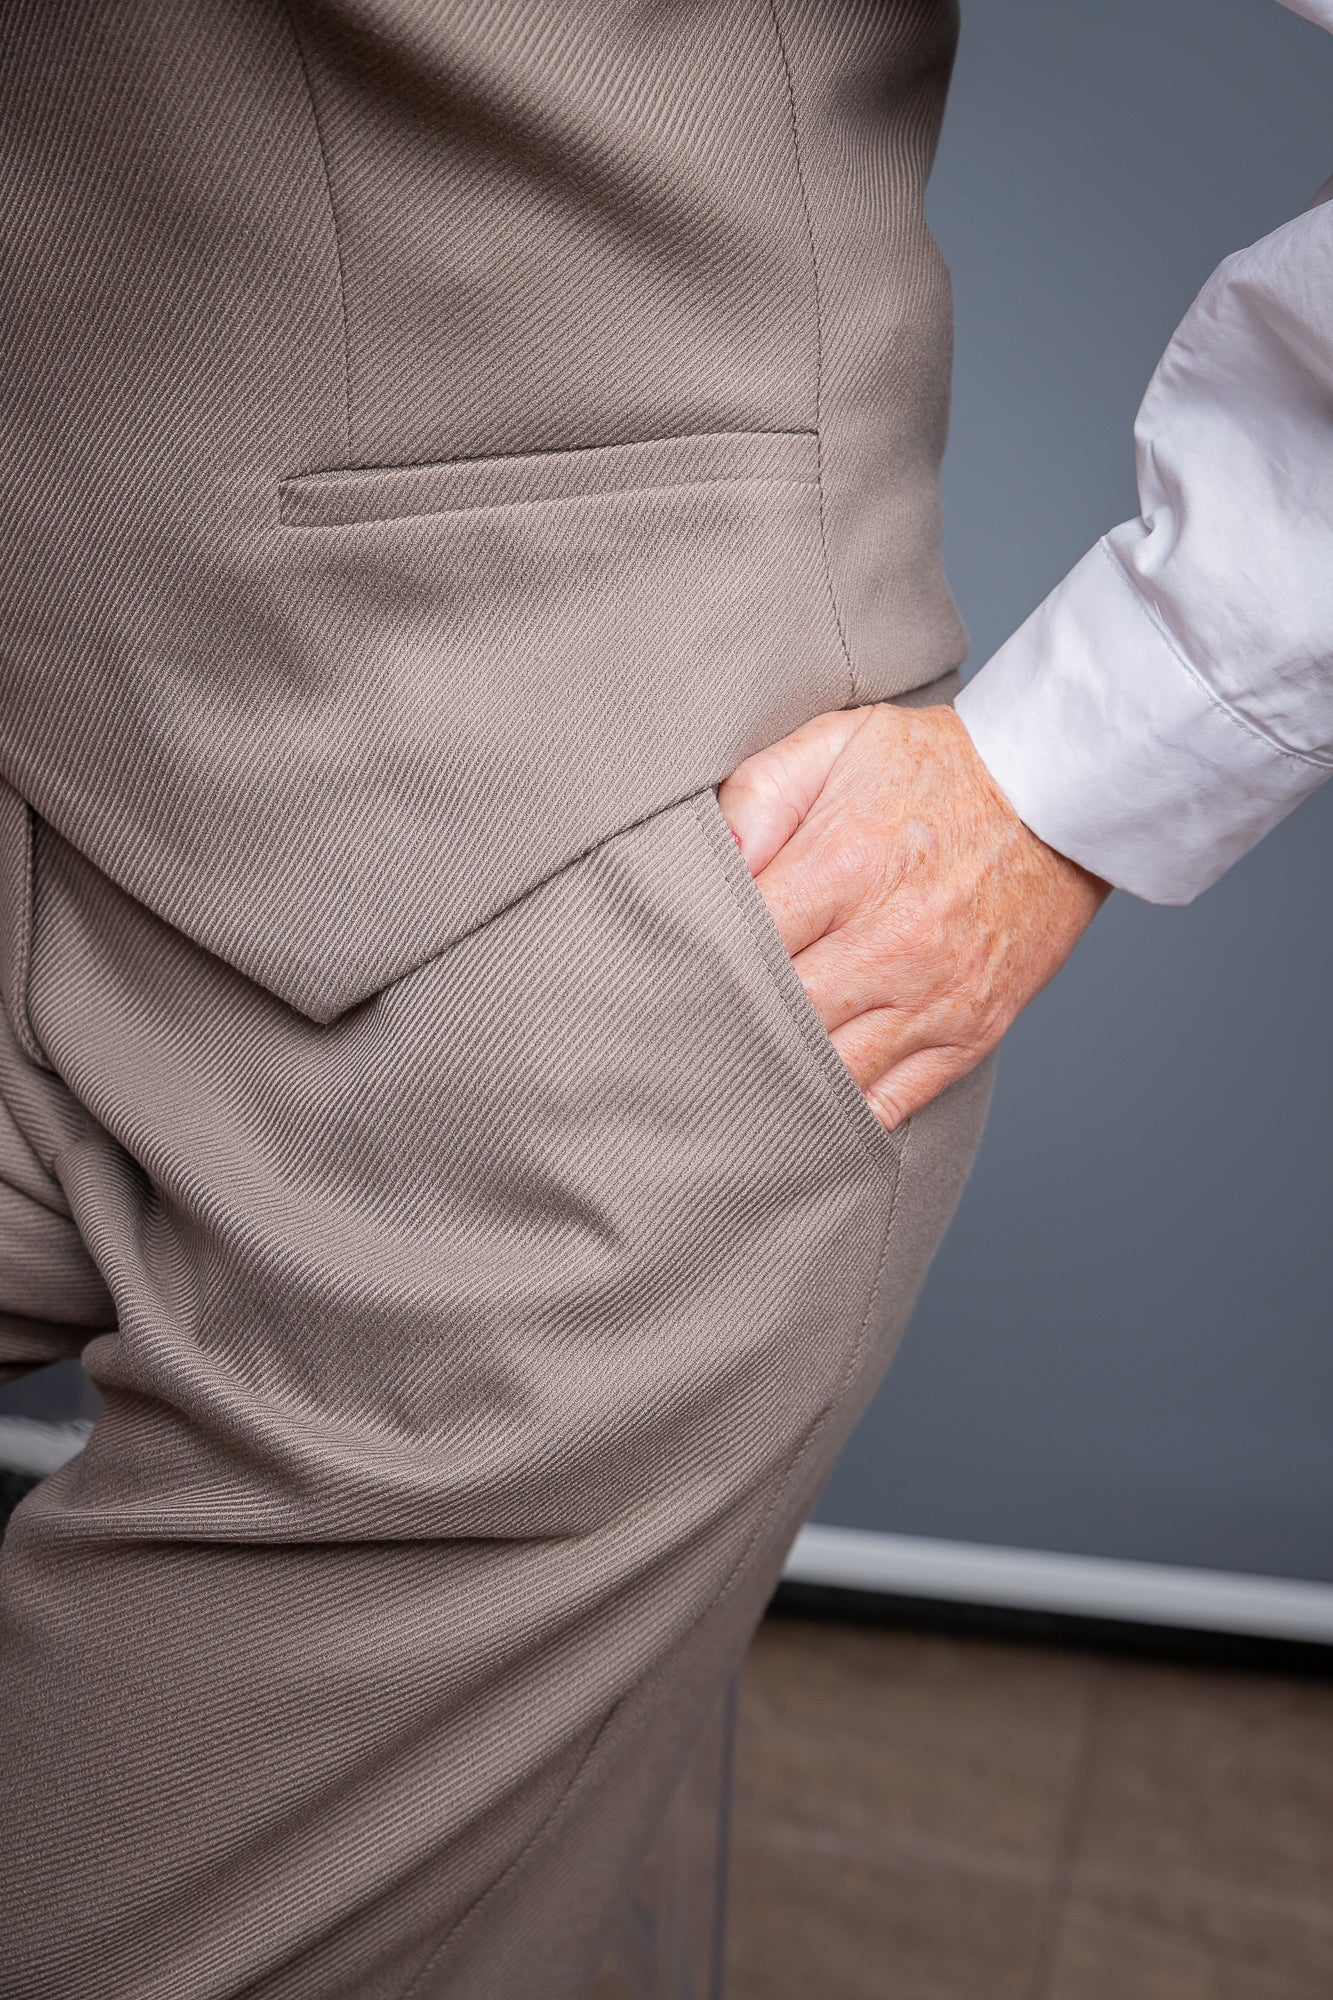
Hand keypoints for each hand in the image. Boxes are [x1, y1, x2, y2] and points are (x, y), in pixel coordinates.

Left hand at [717, 703, 1108, 1130]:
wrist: (1059, 798)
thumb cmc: (935, 769)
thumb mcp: (838, 743)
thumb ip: (760, 794)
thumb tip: (714, 856)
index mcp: (847, 865)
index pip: (744, 940)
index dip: (699, 960)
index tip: (670, 969)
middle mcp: (891, 942)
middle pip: (780, 1016)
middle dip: (729, 1027)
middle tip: (680, 1037)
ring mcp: (934, 998)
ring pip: (828, 1074)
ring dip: (778, 1080)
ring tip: (731, 1078)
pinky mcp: (969, 1034)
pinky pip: (892, 1103)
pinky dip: (840, 1115)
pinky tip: (799, 1109)